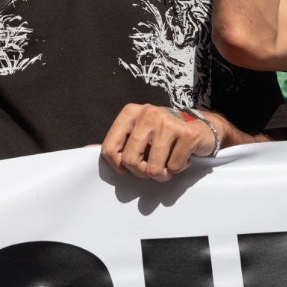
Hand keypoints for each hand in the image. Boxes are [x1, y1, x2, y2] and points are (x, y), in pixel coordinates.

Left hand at [99, 104, 217, 181]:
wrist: (201, 127)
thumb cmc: (163, 135)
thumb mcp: (137, 133)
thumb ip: (114, 143)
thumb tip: (84, 152)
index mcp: (130, 112)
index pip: (109, 149)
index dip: (118, 166)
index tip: (128, 167)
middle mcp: (148, 114)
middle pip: (130, 162)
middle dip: (142, 172)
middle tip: (153, 166)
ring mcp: (168, 122)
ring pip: (152, 169)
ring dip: (162, 174)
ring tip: (168, 163)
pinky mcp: (187, 134)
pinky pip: (173, 168)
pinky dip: (178, 169)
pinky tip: (182, 157)